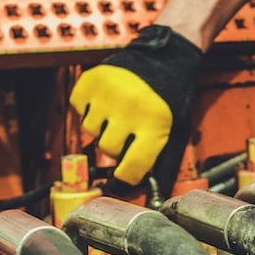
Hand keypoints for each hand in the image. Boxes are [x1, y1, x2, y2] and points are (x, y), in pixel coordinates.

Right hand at [69, 25, 203, 194]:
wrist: (165, 56)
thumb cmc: (172, 99)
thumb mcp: (176, 132)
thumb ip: (163, 166)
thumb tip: (152, 198)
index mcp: (154, 125)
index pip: (129, 169)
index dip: (125, 177)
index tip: (123, 176)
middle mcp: (130, 109)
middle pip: (107, 149)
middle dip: (116, 144)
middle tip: (128, 128)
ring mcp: (108, 92)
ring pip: (90, 130)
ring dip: (102, 125)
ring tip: (119, 110)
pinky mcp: (90, 79)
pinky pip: (78, 108)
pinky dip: (88, 106)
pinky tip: (108, 98)